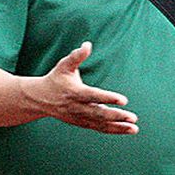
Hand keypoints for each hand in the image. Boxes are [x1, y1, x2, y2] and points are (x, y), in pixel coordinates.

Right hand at [20, 41, 138, 134]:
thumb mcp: (64, 65)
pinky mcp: (81, 123)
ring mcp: (79, 117)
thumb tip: (88, 44)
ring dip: (118, 127)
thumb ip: (76, 56)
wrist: (40, 98)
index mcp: (74, 92)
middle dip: (117, 116)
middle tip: (133, 117)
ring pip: (101, 124)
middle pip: (99, 114)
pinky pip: (99, 128)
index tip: (124, 100)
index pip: (94, 96)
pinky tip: (127, 129)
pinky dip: (113, 130)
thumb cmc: (56, 78)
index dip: (108, 98)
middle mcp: (77, 107)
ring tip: (134, 127)